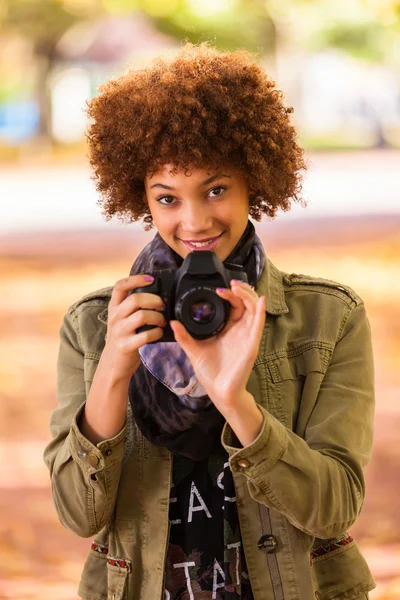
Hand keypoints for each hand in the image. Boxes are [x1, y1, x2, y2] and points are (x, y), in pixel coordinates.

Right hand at [103, 274, 165, 380]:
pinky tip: (159, 333)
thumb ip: (132, 308)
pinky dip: (157, 333)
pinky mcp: (126, 346)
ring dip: (158, 317)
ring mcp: (119, 332)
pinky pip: (145, 335)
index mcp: (114, 308)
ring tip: (162, 322)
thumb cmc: (123, 338)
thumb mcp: (122, 320)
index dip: (136, 279)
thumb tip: (157, 296)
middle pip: (135, 299)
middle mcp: (115, 318)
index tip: (151, 279)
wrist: (112, 365)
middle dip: (154, 300)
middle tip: (162, 306)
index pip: (120, 286)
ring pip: (142, 316)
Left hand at [170, 280, 265, 413]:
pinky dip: (261, 310)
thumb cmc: (211, 371)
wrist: (219, 390)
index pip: (233, 304)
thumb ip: (184, 336)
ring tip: (238, 287)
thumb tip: (172, 322)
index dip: (229, 293)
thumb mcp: (193, 350)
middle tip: (231, 283)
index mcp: (228, 328)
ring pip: (254, 308)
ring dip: (248, 295)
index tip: (218, 289)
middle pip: (245, 302)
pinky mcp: (252, 343)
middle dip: (240, 289)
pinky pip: (259, 324)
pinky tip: (260, 300)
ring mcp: (247, 335)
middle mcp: (240, 329)